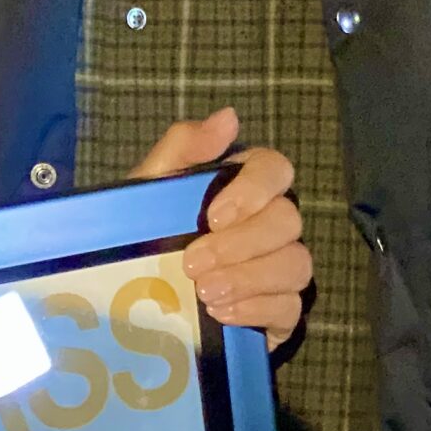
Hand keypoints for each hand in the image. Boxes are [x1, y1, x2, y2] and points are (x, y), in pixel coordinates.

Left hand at [129, 107, 311, 350]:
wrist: (133, 293)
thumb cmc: (145, 228)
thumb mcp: (150, 184)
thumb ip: (184, 146)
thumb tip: (229, 116)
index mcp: (242, 184)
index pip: (276, 168)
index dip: (254, 190)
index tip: (213, 216)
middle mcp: (271, 221)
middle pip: (288, 220)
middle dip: (241, 244)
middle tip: (192, 264)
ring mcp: (280, 265)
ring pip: (296, 264)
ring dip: (249, 279)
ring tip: (203, 293)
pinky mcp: (280, 309)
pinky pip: (290, 307)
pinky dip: (255, 310)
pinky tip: (219, 314)